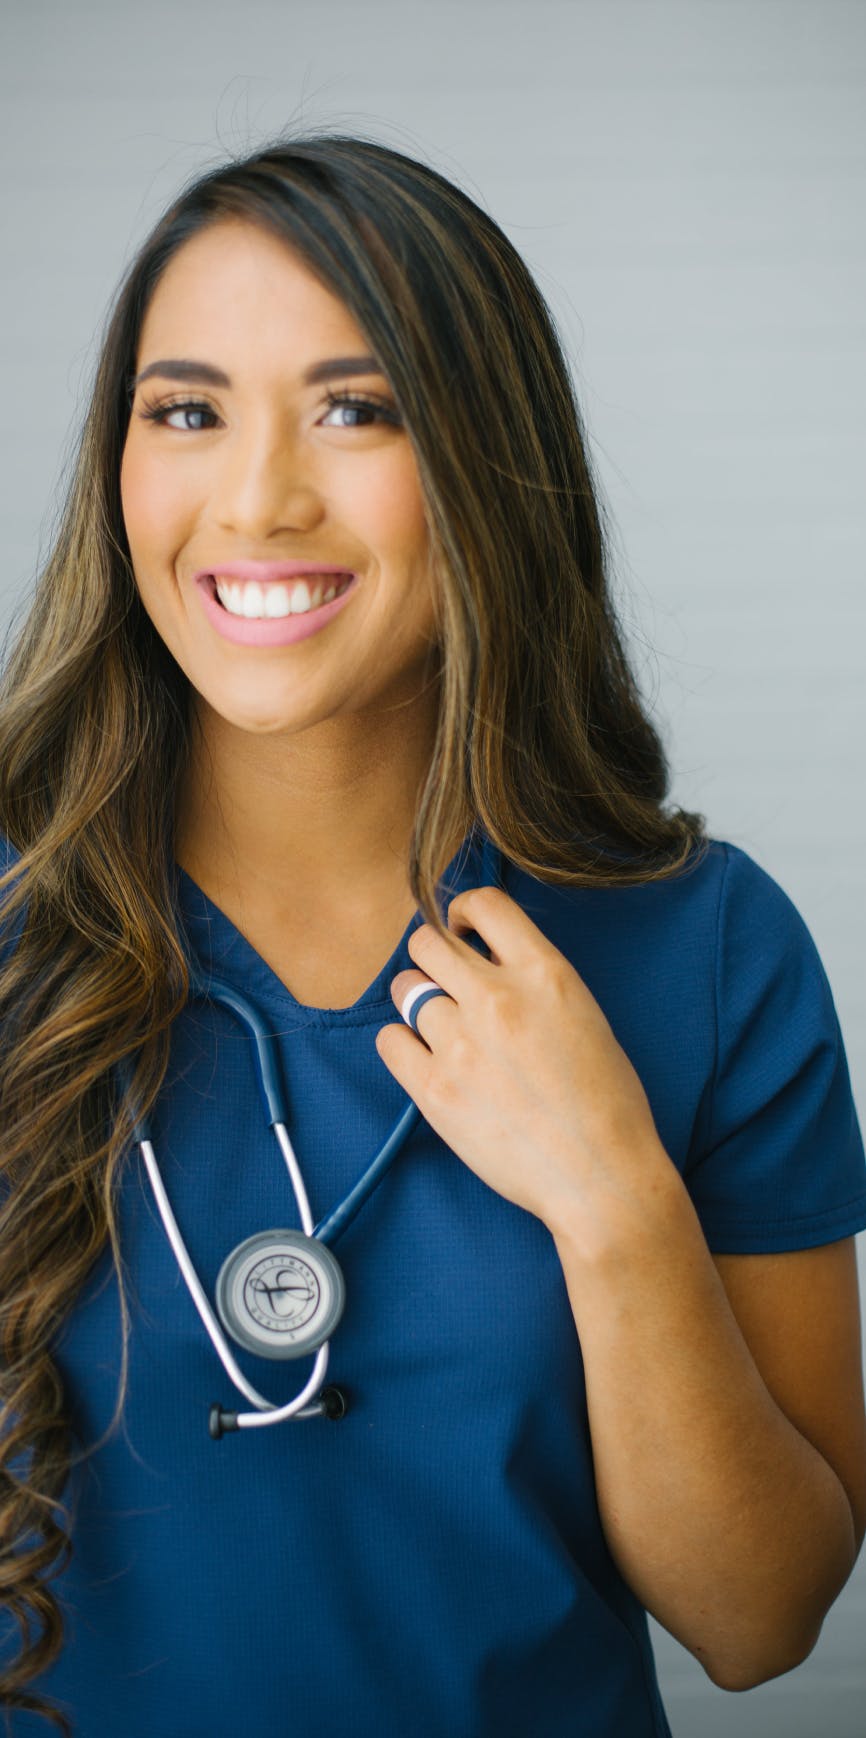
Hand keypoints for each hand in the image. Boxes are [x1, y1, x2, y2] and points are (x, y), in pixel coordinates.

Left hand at [375, 884, 671, 1235]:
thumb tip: (483, 959)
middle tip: (446, 985)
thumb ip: (531, 980)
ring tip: (444, 1033)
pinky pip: (389, 1040)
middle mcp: (497, 998)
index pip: (484, 903)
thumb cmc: (605, 1101)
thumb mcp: (583, 1014)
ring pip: (405, 989)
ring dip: (419, 1003)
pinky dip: (403, 1046)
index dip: (463, 910)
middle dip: (433, 957)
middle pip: (427, 941)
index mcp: (545, 973)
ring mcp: (461, 1043)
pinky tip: (429, 1062)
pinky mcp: (435, 1089)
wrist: (600, 1175)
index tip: (463, 931)